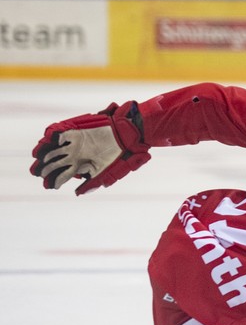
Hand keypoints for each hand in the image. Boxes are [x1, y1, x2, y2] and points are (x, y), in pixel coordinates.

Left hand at [30, 103, 148, 194]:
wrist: (129, 135)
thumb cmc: (121, 155)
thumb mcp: (109, 172)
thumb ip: (93, 183)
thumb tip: (77, 193)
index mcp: (81, 166)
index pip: (63, 174)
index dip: (55, 180)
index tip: (49, 185)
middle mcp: (74, 155)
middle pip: (54, 162)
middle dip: (45, 168)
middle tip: (38, 172)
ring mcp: (73, 143)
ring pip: (53, 149)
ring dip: (45, 152)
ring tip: (39, 156)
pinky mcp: (75, 131)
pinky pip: (59, 133)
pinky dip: (53, 136)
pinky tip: (49, 140)